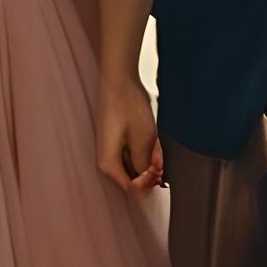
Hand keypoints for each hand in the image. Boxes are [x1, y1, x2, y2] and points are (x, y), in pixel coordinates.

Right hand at [96, 75, 163, 192]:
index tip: (159, 168)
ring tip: (157, 146)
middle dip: (150, 169)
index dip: (148, 181)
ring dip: (149, 158)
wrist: (118, 79)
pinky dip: (144, 149)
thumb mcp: (143, 139)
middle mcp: (105, 159)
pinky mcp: (115, 139)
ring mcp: (110, 148)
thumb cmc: (129, 106)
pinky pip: (132, 152)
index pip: (131, 187)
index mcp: (108, 163)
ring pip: (134, 164)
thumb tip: (145, 178)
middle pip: (132, 177)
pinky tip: (151, 139)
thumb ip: (143, 164)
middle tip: (161, 157)